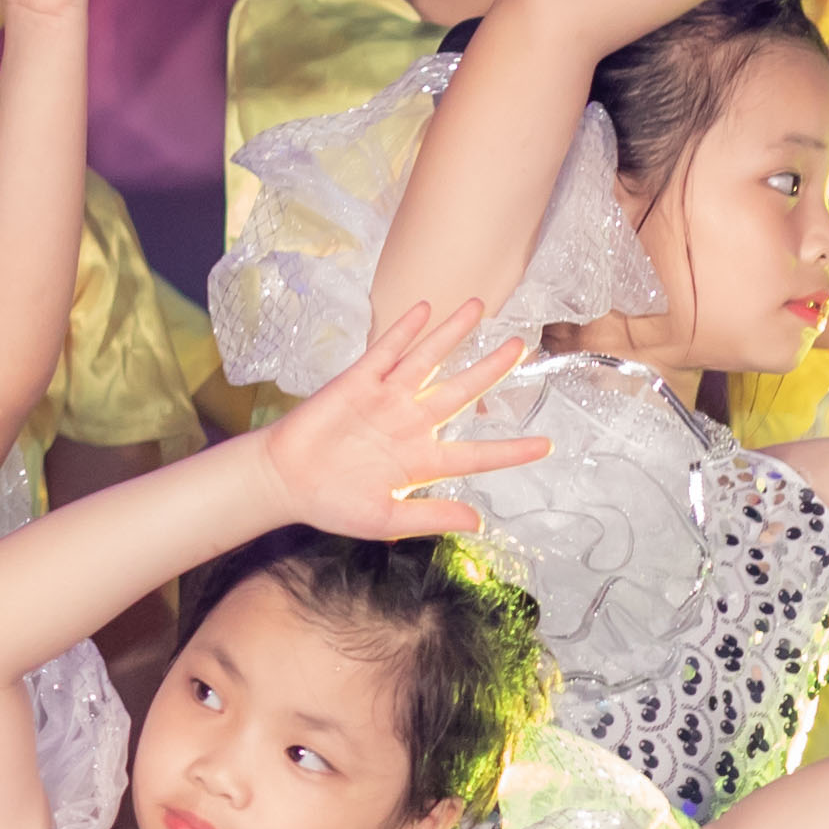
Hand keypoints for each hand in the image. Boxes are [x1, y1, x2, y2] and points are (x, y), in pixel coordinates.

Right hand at [257, 302, 556, 542]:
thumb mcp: (386, 520)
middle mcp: (410, 423)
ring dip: (453, 333)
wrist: (283, 481)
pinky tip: (424, 309)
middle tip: (520, 347)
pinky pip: (387, 350)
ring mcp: (385, 398)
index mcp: (422, 460)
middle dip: (492, 368)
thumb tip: (478, 520)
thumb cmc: (332, 504)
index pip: (476, 453)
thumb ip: (431, 517)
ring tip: (479, 307)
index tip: (545, 445)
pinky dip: (405, 329)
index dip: (510, 450)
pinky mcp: (356, 382)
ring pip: (428, 360)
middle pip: (461, 389)